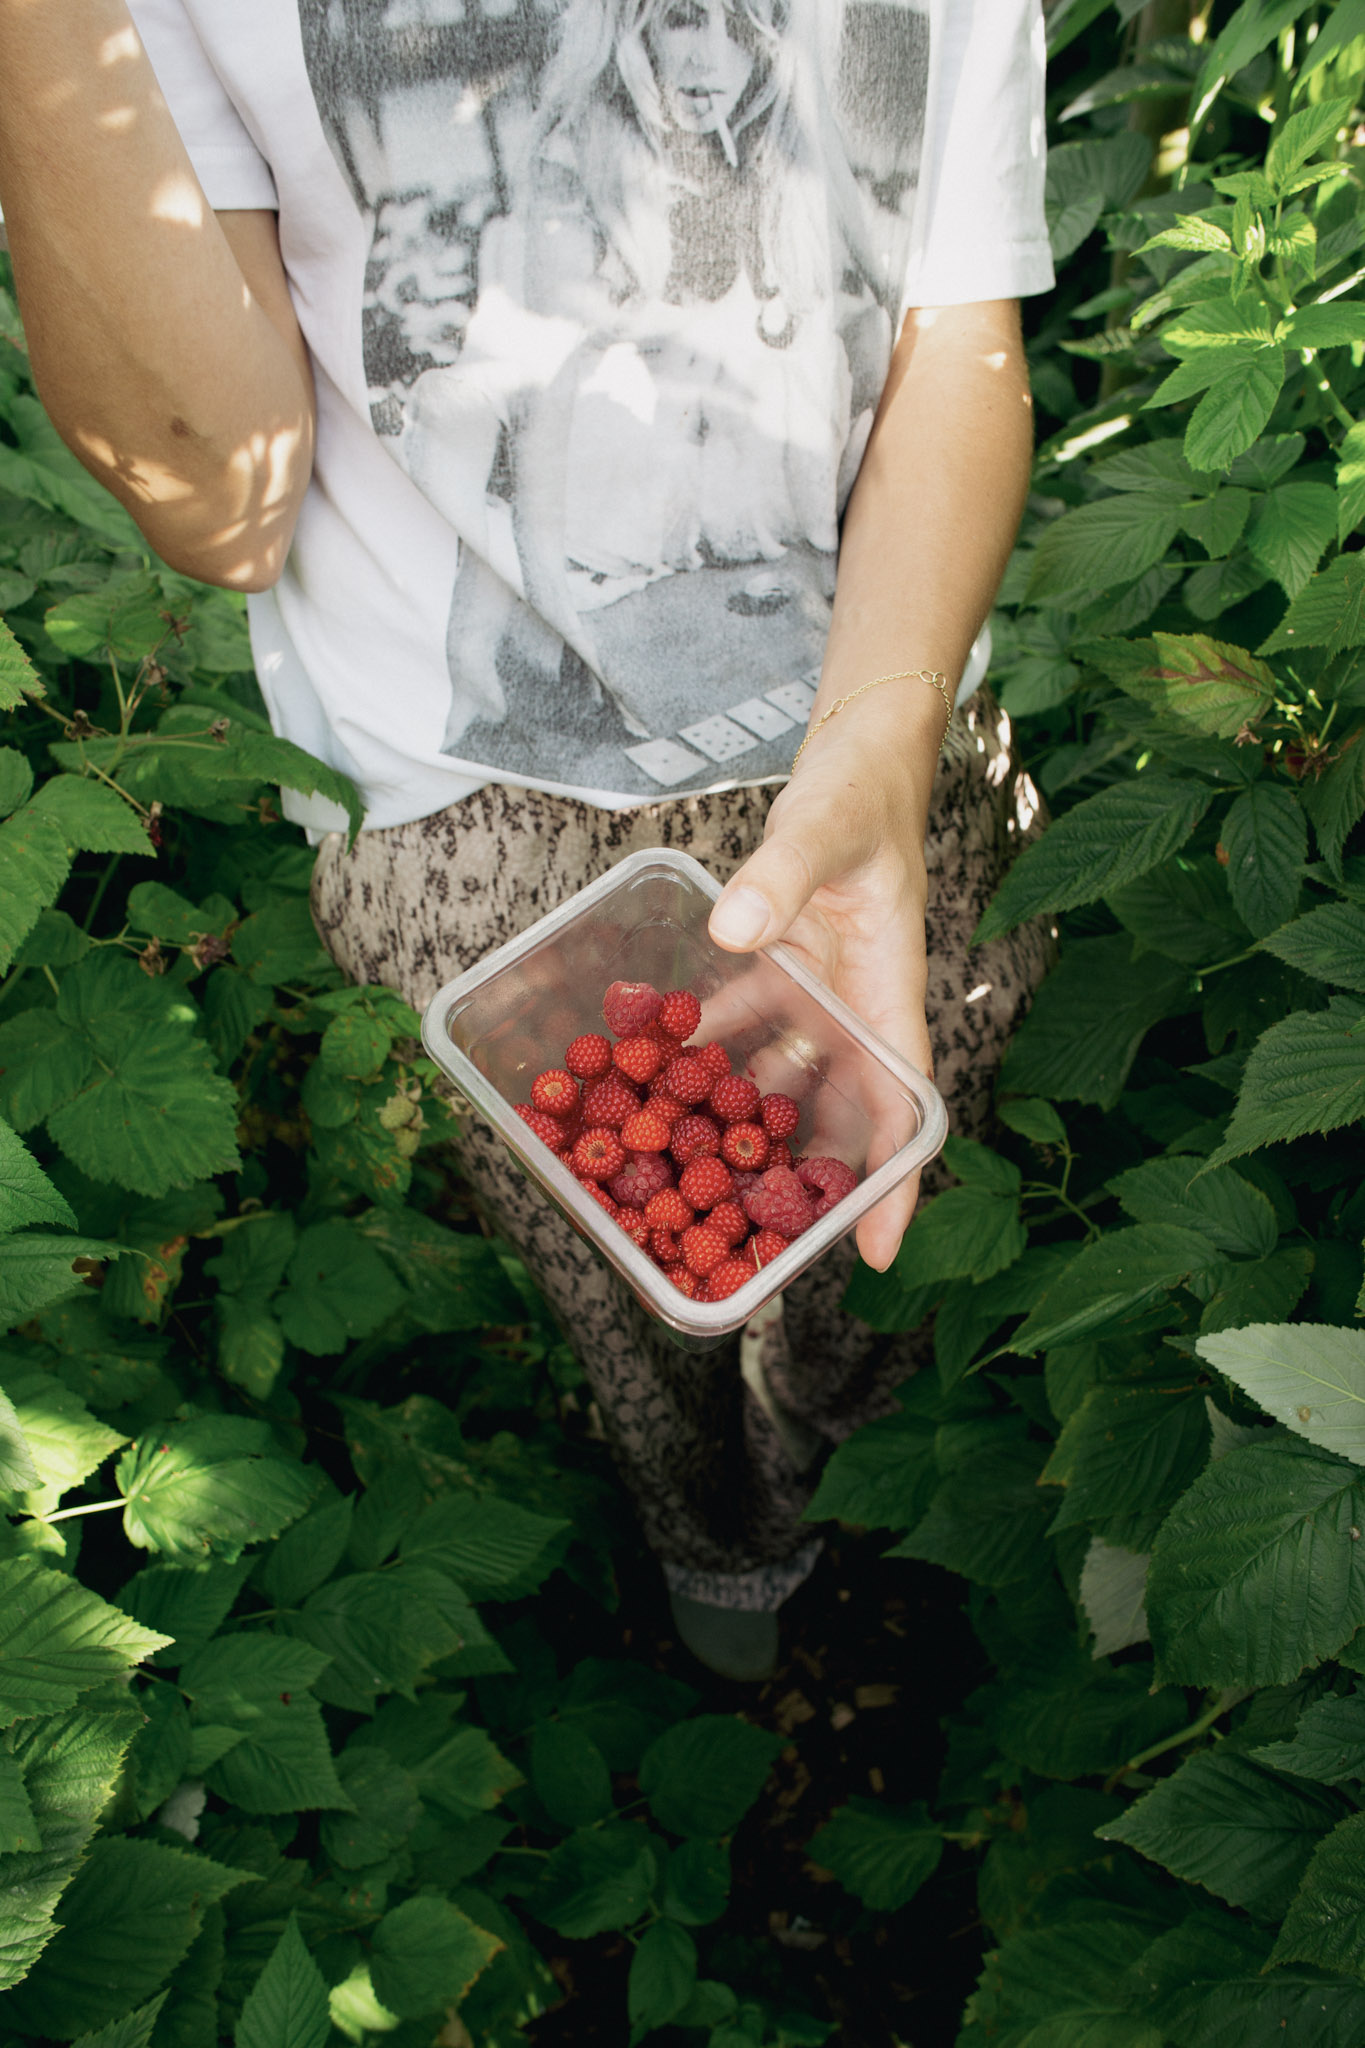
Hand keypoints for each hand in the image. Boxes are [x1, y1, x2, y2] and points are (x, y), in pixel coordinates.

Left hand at [707, 724, 935, 1271]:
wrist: (857, 755)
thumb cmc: (861, 791)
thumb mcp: (824, 828)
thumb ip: (782, 874)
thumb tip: (736, 931)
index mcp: (886, 990)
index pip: (899, 1102)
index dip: (894, 1180)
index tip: (879, 1250)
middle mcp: (854, 1005)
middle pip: (840, 1111)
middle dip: (807, 1174)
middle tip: (758, 1238)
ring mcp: (815, 991)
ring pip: (783, 1077)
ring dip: (742, 1121)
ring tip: (691, 1174)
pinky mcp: (779, 968)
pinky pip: (739, 1026)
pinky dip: (701, 1047)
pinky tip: (649, 1064)